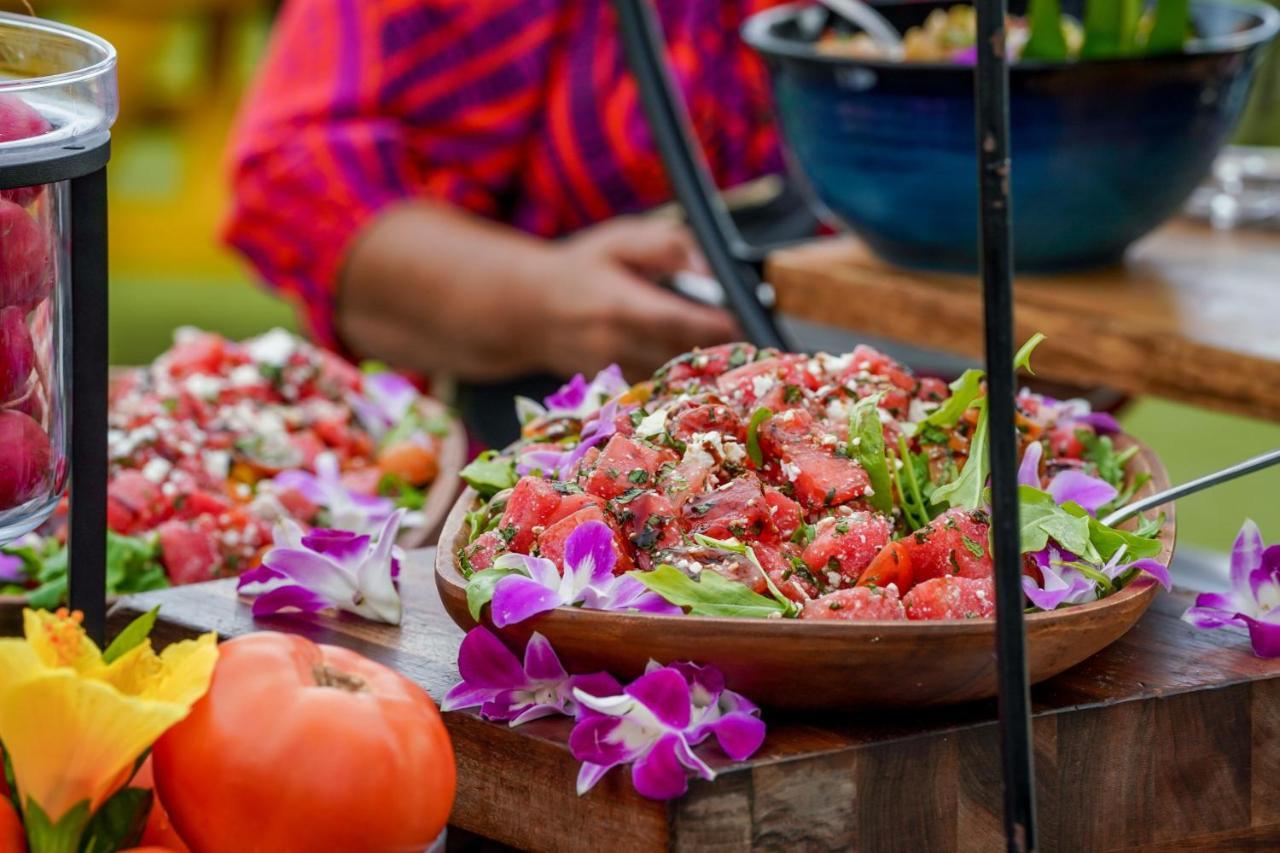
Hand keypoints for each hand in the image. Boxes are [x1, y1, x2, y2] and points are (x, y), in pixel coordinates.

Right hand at [528, 216, 741, 379]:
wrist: (528, 312)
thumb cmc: (580, 269)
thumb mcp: (618, 242)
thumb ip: (666, 245)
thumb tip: (708, 265)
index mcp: (619, 304)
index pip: (674, 319)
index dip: (710, 324)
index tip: (740, 320)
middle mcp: (616, 343)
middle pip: (679, 354)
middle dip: (718, 349)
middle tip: (750, 341)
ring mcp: (614, 371)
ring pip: (669, 377)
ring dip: (702, 369)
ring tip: (733, 359)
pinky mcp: (615, 386)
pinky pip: (656, 388)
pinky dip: (680, 380)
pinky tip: (702, 372)